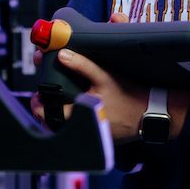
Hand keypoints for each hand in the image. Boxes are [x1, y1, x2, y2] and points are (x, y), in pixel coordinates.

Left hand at [30, 11, 145, 140]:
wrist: (151, 112)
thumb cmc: (130, 96)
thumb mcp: (104, 76)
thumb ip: (82, 65)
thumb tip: (62, 54)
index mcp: (81, 115)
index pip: (49, 117)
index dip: (40, 106)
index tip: (38, 96)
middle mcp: (85, 128)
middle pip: (55, 126)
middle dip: (47, 112)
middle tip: (44, 99)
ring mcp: (93, 133)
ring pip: (67, 129)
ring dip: (60, 117)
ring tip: (58, 104)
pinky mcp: (101, 135)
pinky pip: (81, 130)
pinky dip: (75, 121)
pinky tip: (77, 108)